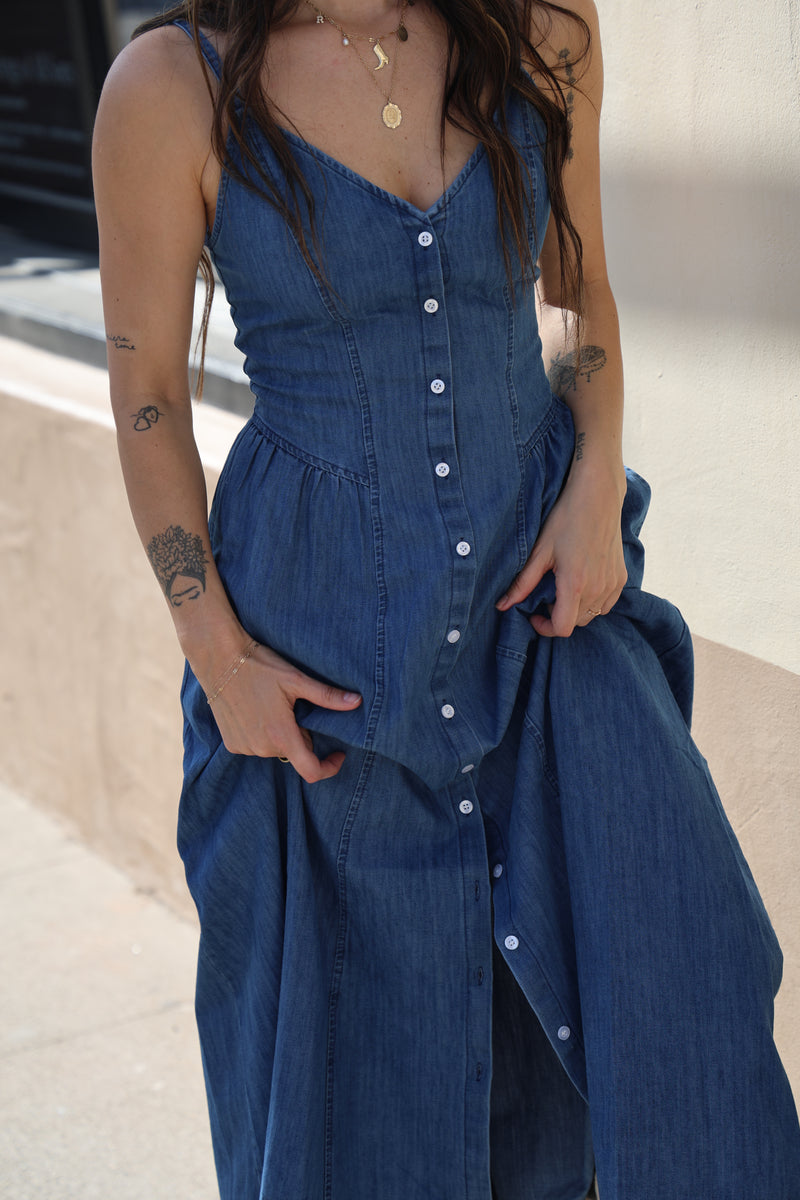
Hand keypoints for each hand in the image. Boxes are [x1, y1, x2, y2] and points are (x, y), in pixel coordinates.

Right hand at [199, 640, 361, 782]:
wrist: (219, 659)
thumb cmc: (260, 666)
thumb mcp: (296, 680)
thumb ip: (327, 696)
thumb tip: (358, 702)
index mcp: (281, 735)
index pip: (311, 771)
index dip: (329, 767)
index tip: (338, 754)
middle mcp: (262, 748)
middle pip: (294, 753)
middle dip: (302, 736)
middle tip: (297, 708)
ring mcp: (244, 747)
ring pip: (275, 749)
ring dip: (281, 735)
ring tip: (274, 706)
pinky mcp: (231, 744)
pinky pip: (256, 746)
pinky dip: (263, 734)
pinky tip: (258, 712)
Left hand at [496, 463, 626, 636]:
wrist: (598, 496)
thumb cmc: (566, 518)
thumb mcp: (540, 551)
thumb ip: (522, 583)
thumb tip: (502, 606)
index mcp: (575, 584)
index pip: (562, 628)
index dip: (544, 628)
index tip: (534, 613)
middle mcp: (598, 588)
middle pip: (575, 623)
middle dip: (557, 616)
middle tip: (545, 595)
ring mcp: (612, 584)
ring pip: (592, 615)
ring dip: (575, 610)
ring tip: (562, 588)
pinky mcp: (621, 577)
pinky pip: (606, 604)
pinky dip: (593, 602)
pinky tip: (582, 583)